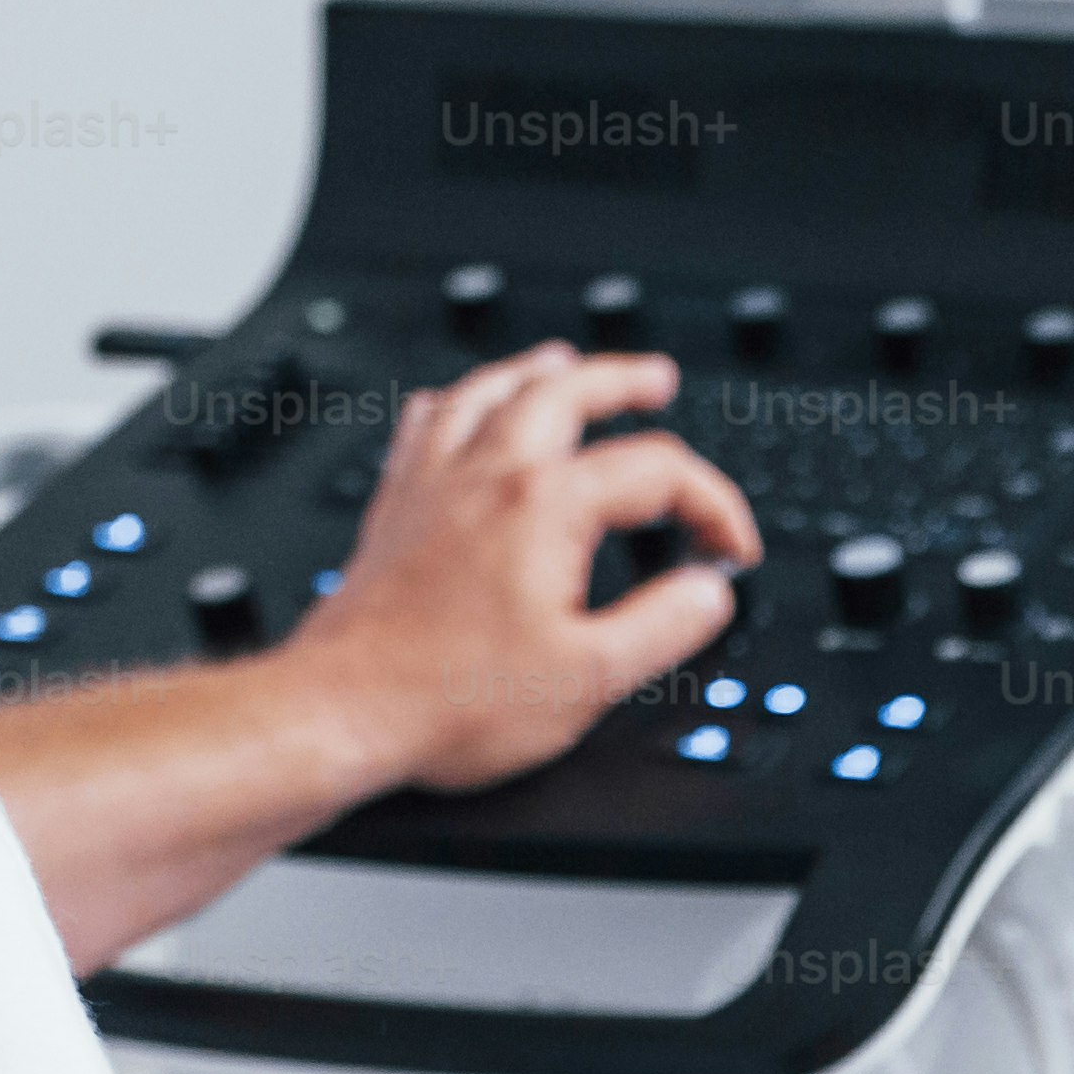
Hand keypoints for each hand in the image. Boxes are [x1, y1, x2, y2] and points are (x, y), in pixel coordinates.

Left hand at [278, 345, 758, 791]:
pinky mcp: (395, 508)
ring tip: (565, 362)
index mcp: (546, 507)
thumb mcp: (589, 677)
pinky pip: (426, 424)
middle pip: (566, 391)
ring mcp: (434, 485)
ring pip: (490, 390)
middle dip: (622, 379)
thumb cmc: (450, 700)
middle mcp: (487, 476)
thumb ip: (663, 626)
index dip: (711, 504)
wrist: (344, 710)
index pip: (656, 471)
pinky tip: (459, 408)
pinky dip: (456, 403)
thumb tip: (707, 591)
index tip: (729, 549)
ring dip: (538, 370)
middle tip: (656, 381)